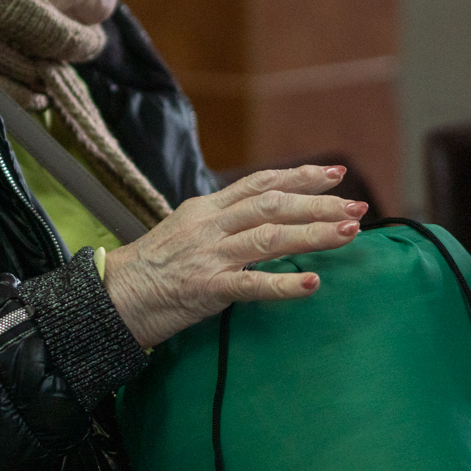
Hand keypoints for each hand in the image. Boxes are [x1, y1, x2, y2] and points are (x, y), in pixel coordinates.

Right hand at [103, 166, 364, 346]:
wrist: (114, 297)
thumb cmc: (153, 269)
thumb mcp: (186, 231)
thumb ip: (223, 222)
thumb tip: (266, 219)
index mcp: (207, 208)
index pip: (261, 182)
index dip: (301, 176)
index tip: (336, 174)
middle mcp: (211, 224)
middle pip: (273, 204)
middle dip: (319, 203)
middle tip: (357, 207)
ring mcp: (209, 255)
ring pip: (270, 237)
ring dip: (313, 234)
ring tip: (349, 234)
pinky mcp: (206, 288)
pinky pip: (251, 285)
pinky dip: (284, 284)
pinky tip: (313, 284)